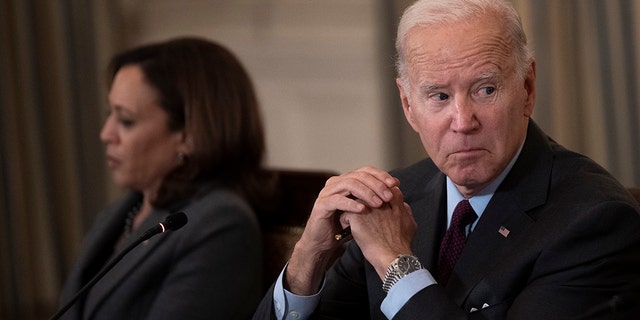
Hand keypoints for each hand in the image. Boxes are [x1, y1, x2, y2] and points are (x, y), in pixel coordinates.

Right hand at [284, 166, 398, 294]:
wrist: (323, 242)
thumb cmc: (344, 225)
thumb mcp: (363, 209)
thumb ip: (375, 198)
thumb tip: (396, 188)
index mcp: (346, 180)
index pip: (366, 171)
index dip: (381, 175)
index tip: (395, 184)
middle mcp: (336, 182)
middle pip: (359, 176)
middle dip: (376, 185)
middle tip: (389, 196)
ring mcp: (327, 192)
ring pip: (349, 184)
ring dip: (366, 193)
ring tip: (378, 203)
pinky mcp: (321, 205)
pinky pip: (337, 200)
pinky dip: (351, 204)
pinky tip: (363, 210)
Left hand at [341, 186, 416, 279]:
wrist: (392, 257)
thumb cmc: (401, 245)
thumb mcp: (410, 224)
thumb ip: (406, 211)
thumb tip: (403, 205)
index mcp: (395, 202)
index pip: (385, 189)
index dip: (377, 194)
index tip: (374, 203)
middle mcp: (381, 202)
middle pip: (367, 191)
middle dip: (362, 198)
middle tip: (359, 208)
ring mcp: (368, 208)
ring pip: (354, 199)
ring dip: (352, 207)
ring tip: (351, 218)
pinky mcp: (356, 216)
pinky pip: (345, 212)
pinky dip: (345, 219)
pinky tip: (347, 228)